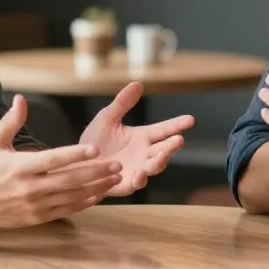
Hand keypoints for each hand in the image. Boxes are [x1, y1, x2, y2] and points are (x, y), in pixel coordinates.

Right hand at [0, 95, 122, 228]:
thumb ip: (10, 121)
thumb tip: (20, 98)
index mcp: (21, 167)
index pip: (53, 160)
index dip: (75, 155)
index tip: (96, 149)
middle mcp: (30, 188)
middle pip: (69, 180)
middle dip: (96, 172)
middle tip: (116, 164)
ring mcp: (35, 205)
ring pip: (72, 196)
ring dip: (96, 187)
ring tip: (115, 178)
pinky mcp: (38, 217)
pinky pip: (67, 209)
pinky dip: (85, 202)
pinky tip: (99, 194)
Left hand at [79, 82, 194, 196]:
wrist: (77, 164)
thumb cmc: (94, 141)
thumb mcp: (107, 118)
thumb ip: (122, 103)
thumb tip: (137, 83)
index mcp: (141, 137)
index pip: (163, 130)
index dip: (176, 125)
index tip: (191, 119)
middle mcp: (143, 154)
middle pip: (163, 150)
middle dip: (172, 146)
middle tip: (179, 140)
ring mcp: (137, 170)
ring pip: (154, 166)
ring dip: (159, 161)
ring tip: (162, 155)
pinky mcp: (126, 184)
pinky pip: (136, 183)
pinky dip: (140, 178)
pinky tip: (140, 173)